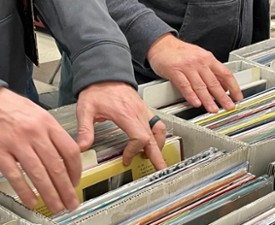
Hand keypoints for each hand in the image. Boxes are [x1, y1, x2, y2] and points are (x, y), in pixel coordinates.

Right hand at [0, 88, 80, 212]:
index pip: (70, 151)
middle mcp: (35, 133)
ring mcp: (17, 143)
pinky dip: (25, 190)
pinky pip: (15, 174)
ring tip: (56, 206)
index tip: (76, 181)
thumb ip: (55, 135)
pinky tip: (32, 200)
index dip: (76, 170)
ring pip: (38, 173)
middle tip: (71, 202)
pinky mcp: (0, 151)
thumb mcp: (42, 116)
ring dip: (49, 193)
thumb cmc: (18, 109)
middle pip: (56, 166)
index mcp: (49, 124)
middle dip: (66, 188)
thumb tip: (67, 157)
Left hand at [76, 82, 166, 169]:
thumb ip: (85, 129)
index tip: (125, 159)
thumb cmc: (97, 89)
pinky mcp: (143, 108)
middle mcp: (137, 113)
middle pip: (153, 138)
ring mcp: (143, 110)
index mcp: (125, 114)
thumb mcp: (86, 109)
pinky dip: (157, 134)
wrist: (105, 72)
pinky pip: (157, 123)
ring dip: (158, 145)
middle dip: (157, 155)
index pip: (139, 138)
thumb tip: (83, 147)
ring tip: (155, 156)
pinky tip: (153, 140)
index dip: (133, 152)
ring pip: (159, 130)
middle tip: (160, 169)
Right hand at [147, 34, 242, 112]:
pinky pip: (184, 85)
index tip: (238, 97)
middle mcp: (199, 62)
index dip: (233, 87)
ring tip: (213, 109)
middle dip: (223, 97)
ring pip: (200, 86)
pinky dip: (190, 95)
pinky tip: (195, 103)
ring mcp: (187, 67)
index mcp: (207, 58)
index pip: (225, 73)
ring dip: (208, 100)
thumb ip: (209, 70)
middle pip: (214, 82)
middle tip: (228, 107)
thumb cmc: (178, 52)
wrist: (161, 44)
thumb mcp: (198, 56)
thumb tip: (221, 84)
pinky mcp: (174, 71)